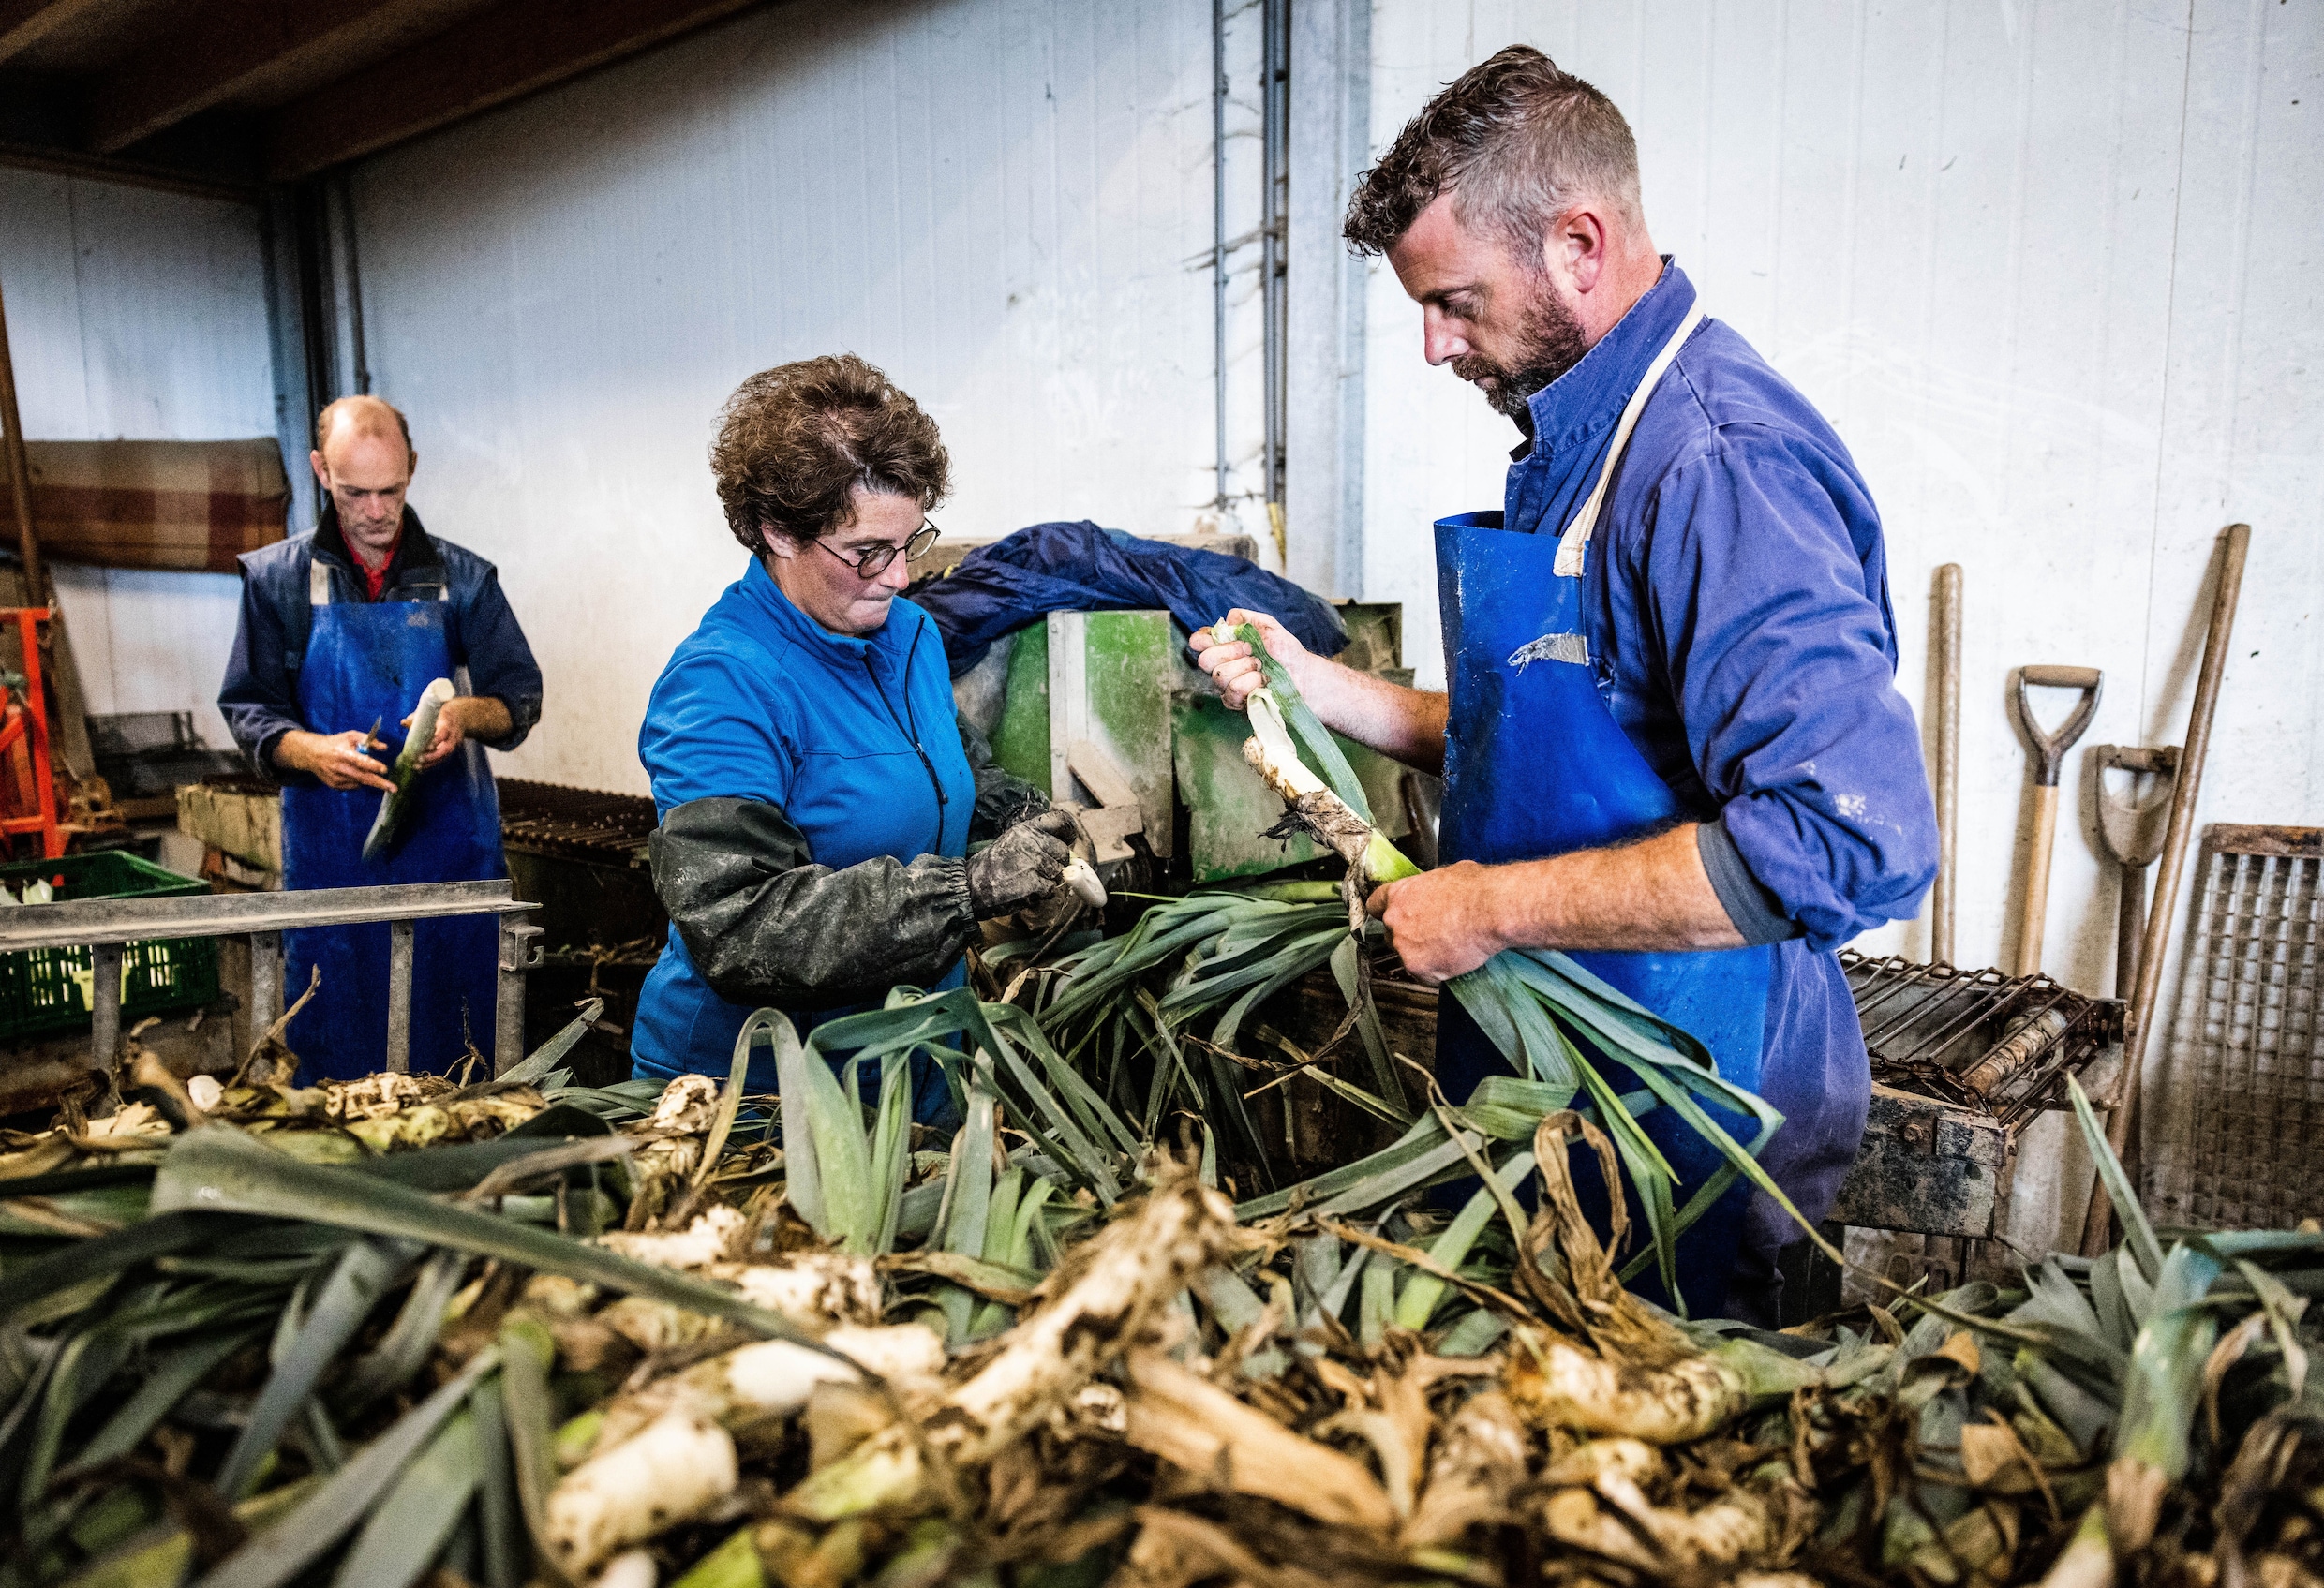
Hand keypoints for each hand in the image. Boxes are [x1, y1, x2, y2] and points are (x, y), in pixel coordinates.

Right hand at [276, 728, 393, 792]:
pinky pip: (353, 786)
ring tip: (368, 772)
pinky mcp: (334, 785)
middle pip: (362, 777)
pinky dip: (358, 781)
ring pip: (359, 782)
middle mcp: (339, 767)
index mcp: (343, 753)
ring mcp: (336, 778)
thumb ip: (368, 740)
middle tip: (393, 789)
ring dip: (368, 779)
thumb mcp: (351, 736)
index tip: (384, 769)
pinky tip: (352, 773)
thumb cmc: (336, 743)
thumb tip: (384, 747)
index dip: (372, 765)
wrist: (313, 754)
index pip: (359, 761)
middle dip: (379, 783)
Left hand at [407, 697, 467, 769]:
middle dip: (433, 756)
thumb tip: (403, 722)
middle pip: (447, 749)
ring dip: (431, 763)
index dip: (436, 741)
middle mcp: (453, 736)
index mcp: (448, 724)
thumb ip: (417, 718)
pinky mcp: (451, 750)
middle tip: (419, 759)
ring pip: (445, 756)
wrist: (461, 716)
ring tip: (417, 767)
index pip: (444, 734)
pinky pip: (442, 758)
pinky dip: (432, 764)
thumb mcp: (432, 712)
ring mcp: (454, 744)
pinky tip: (421, 768)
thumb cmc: (442, 713)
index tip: (427, 747)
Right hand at [965, 810, 1077, 918]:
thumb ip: (1035, 840)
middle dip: (1055, 863)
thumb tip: (1063, 847)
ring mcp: (1035, 863)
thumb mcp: (1011, 841)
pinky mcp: (1036, 884)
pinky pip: (1051, 890)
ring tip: (1025, 881)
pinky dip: (1040, 894)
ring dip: (1047, 880)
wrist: (970, 887)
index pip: (1061, 821)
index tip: (1068, 840)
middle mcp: (1033, 842)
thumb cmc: (989, 866)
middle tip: (1037, 870)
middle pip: (1063, 852)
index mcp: (1026, 829)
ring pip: (1058, 872)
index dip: (1068, 832)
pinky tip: (1024, 891)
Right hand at [1188, 608, 1311, 711]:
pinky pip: (1232, 691)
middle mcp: (1221, 666)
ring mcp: (1227, 686)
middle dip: (1230, 651)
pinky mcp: (1237, 703)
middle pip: (1204, 660)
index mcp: (1225, 646)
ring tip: (1262, 667)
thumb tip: (1228, 619)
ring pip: (1220, 676)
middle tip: (1252, 651)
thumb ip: (1248, 619)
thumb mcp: (1269, 627)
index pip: (1199, 641)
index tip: (1226, 636)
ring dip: (1245, 668)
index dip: (1204, 639)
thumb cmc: (1287, 653)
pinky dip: (1250, 682)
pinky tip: (1263, 681)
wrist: (1305, 676)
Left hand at [1365, 861, 1508, 983]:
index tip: (1397, 917)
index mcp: (1398, 895)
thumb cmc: (1475, 890)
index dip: (1388, 912)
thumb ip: (1427, 889)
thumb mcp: (1444, 876)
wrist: (1491, 911)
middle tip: (1434, 934)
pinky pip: (1424, 975)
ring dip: (1423, 955)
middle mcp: (1394, 921)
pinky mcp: (1418, 968)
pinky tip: (1454, 959)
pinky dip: (1437, 972)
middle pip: (1391, 934)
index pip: (1375, 905)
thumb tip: (1433, 892)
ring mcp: (1404, 947)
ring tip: (1449, 946)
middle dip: (1409, 936)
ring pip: (1407, 957)